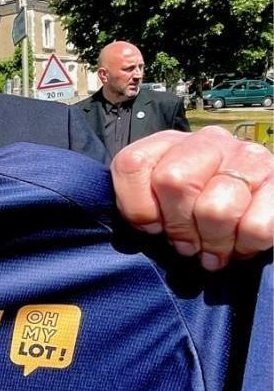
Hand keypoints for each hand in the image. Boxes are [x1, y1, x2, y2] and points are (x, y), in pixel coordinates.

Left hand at [111, 126, 272, 270]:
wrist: (257, 202)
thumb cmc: (199, 208)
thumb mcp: (162, 202)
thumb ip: (143, 205)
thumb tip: (147, 226)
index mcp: (169, 143)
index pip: (133, 163)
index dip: (137, 206)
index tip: (152, 227)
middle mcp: (208, 141)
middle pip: (174, 181)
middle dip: (178, 226)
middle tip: (187, 245)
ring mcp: (248, 158)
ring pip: (215, 209)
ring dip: (212, 242)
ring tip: (213, 249)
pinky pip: (256, 227)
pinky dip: (245, 245)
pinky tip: (240, 244)